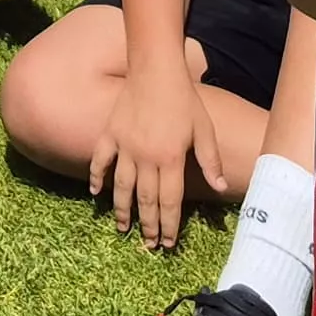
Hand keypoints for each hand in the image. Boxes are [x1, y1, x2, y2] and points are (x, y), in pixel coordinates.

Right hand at [91, 56, 204, 251]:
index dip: (168, 225)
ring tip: (123, 229)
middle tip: (147, 245)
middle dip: (148, 226)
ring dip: (122, 210)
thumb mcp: (204, 129)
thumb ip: (210, 160)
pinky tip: (96, 193)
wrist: (156, 69)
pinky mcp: (110, 134)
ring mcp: (124, 146)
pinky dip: (96, 177)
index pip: (169, 201)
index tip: (167, 243)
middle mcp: (146, 157)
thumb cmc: (184, 99)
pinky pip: (100, 160)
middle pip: (145, 200)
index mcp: (171, 158)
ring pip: (121, 187)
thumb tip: (219, 187)